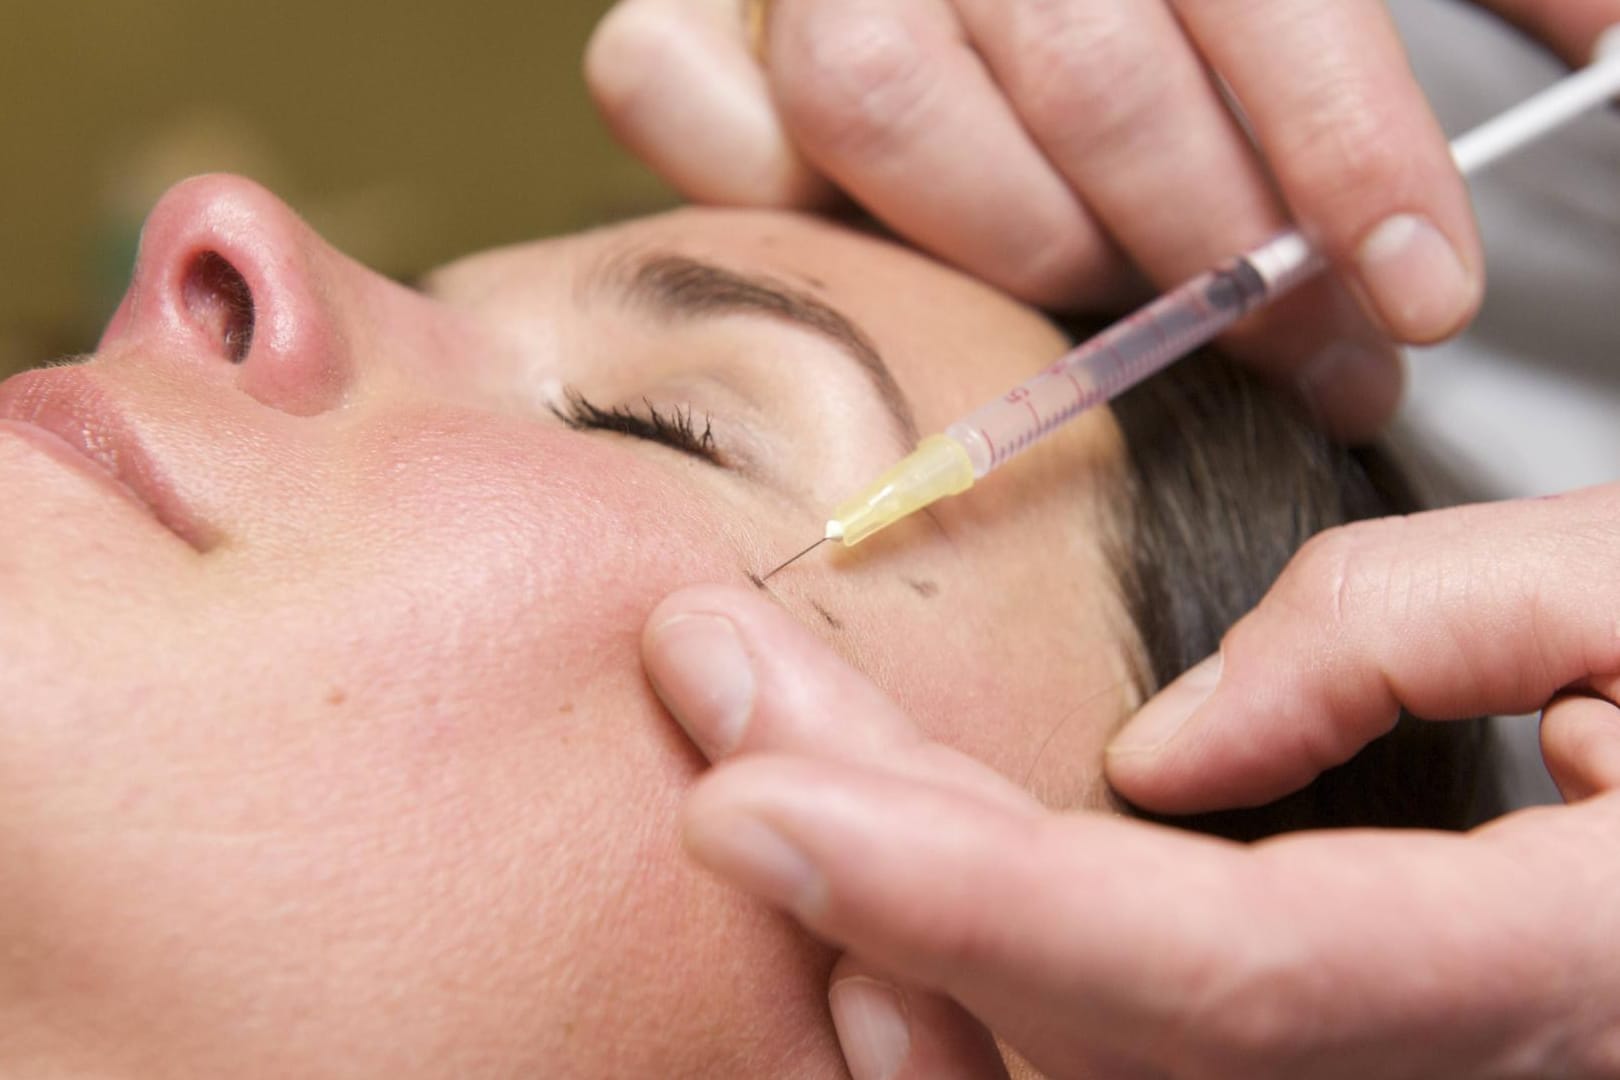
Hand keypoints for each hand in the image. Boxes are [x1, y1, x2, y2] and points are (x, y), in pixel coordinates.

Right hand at [588, 0, 1619, 438]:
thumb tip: (1605, 50)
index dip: (1343, 153)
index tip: (1414, 296)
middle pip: (1075, 64)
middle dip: (1203, 243)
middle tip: (1304, 352)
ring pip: (873, 92)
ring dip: (1016, 237)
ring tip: (1114, 303)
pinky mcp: (697, 5)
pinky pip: (667, 84)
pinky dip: (745, 176)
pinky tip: (873, 226)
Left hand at [641, 483, 1619, 1078]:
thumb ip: (1408, 633)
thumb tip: (1168, 745)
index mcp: (1544, 976)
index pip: (1200, 968)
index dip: (955, 893)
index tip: (749, 792)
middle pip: (1084, 1013)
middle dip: (867, 846)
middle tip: (714, 675)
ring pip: (1066, 1068)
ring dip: (886, 921)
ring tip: (767, 751)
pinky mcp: (1325, 1068)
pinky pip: (1105, 1056)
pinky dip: (968, 978)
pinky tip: (873, 885)